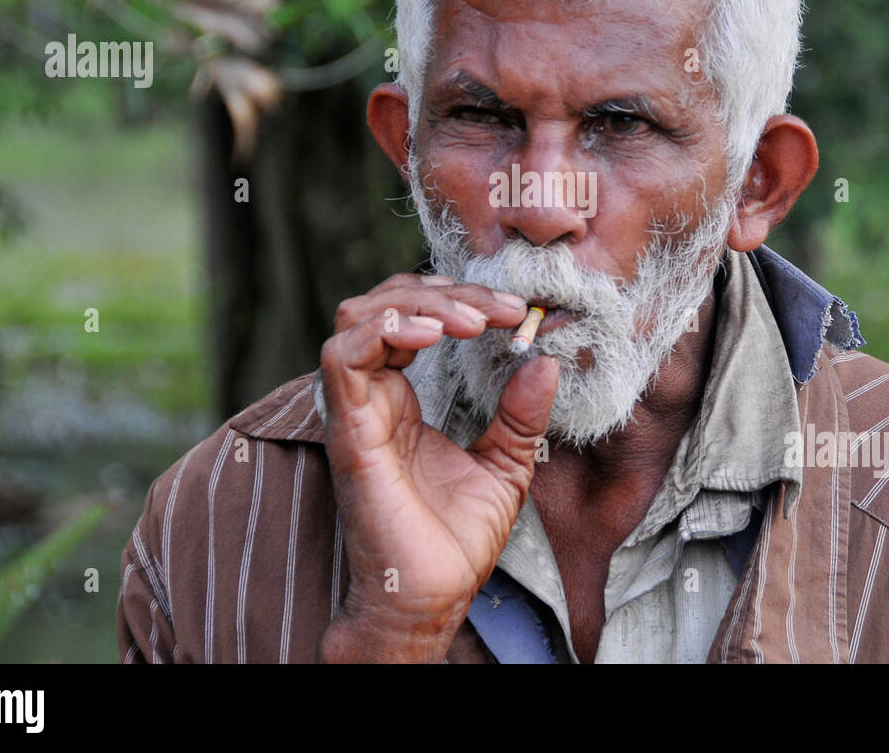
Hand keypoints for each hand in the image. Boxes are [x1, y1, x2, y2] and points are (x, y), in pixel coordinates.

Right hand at [317, 272, 557, 661]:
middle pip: (387, 303)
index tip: (518, 312)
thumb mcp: (506, 464)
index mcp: (402, 399)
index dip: (463, 301)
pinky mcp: (349, 429)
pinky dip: (385, 330)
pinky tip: (434, 334)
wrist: (432, 597)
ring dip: (419, 303)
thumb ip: (521, 414)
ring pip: (358, 316)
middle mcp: (374, 396)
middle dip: (448, 292)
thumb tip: (545, 361)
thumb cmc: (455, 540)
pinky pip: (343, 356)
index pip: (415, 317)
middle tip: (503, 309)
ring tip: (474, 319)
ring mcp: (357, 410)